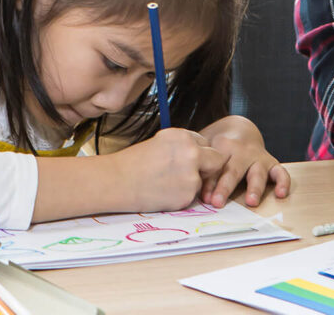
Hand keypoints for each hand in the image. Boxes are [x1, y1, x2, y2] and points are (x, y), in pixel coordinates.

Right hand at [111, 128, 228, 211]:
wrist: (116, 182)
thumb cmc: (134, 161)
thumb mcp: (161, 141)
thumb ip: (184, 146)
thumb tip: (202, 153)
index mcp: (184, 136)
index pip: (206, 143)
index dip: (198, 152)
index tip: (185, 158)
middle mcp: (192, 153)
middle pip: (217, 160)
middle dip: (208, 167)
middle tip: (190, 173)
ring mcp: (191, 176)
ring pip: (202, 180)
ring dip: (191, 183)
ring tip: (165, 182)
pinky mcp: (187, 196)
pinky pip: (191, 196)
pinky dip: (180, 195)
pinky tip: (162, 192)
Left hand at [199, 115, 290, 206]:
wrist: (239, 128)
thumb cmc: (217, 145)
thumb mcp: (206, 148)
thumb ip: (199, 165)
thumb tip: (188, 189)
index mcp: (222, 146)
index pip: (215, 167)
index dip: (209, 183)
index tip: (205, 198)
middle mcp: (242, 151)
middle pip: (233, 170)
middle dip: (225, 187)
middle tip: (218, 202)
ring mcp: (258, 157)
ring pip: (257, 172)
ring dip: (254, 187)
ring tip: (251, 202)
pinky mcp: (272, 162)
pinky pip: (281, 172)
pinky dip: (283, 182)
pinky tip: (281, 194)